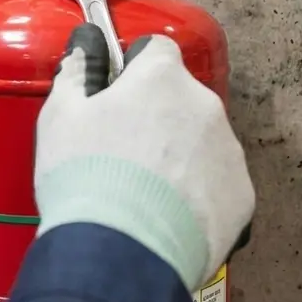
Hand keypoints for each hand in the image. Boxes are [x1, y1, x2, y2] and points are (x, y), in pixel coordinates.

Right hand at [33, 24, 254, 289]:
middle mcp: (204, 105)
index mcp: (161, 78)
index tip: (118, 94)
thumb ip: (76, 75)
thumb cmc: (87, 178)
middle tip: (124, 151)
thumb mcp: (59, 118)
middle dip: (158, 117)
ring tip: (143, 192)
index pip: (157, 50)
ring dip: (179, 156)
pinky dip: (197, 195)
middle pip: (181, 99)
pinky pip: (218, 183)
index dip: (134, 70)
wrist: (122, 251)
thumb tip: (83, 53)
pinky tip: (166, 215)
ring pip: (202, 141)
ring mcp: (228, 150)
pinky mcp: (242, 194)